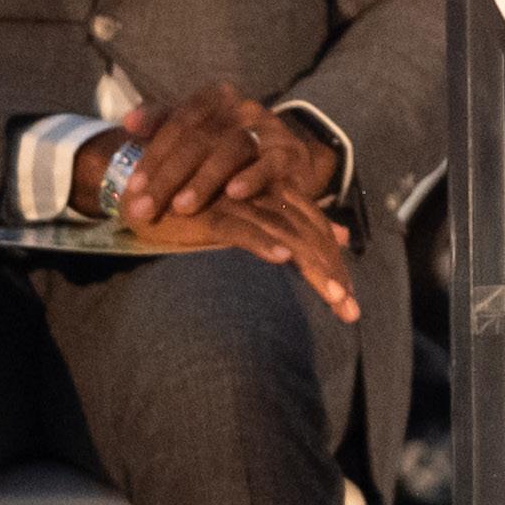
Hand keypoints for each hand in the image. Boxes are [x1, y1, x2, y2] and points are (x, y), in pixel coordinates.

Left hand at [70, 86, 339, 231]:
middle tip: (145, 208)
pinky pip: (270, 162)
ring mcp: (267, 127)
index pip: (178, 120)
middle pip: (200, 138)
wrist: (286, 157)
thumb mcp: (196, 131)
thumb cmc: (228, 148)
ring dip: (205, 179)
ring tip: (182, 207)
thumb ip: (162, 123)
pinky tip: (234, 194)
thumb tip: (128, 123)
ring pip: (232, 149)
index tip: (133, 186)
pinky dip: (252, 177)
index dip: (154, 153)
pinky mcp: (289, 152)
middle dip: (169, 176)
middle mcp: (241, 107)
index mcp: (215, 97)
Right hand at [116, 173, 362, 322]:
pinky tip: (281, 258)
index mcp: (280, 198)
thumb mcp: (258, 219)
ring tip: (333, 295)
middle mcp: (266, 197)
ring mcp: (240, 204)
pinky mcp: (212, 213)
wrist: (153, 195)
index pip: (317, 232)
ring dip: (311, 264)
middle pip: (309, 236)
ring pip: (285, 233)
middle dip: (332, 273)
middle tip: (349, 310)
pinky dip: (262, 241)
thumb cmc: (209, 209)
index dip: (336, 266)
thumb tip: (344, 236)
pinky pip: (241, 228)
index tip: (350, 305)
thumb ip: (299, 226)